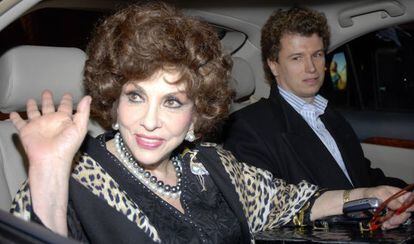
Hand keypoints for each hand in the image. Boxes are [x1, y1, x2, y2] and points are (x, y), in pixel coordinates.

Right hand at [9, 90, 90, 235]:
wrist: (50, 159)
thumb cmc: (67, 145)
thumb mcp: (80, 127)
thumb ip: (83, 112)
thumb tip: (88, 97)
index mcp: (64, 120)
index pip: (66, 107)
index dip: (66, 101)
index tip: (67, 95)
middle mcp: (51, 121)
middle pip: (49, 107)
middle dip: (48, 100)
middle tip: (46, 92)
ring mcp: (38, 125)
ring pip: (34, 113)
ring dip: (32, 107)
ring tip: (31, 100)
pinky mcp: (26, 130)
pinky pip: (19, 123)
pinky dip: (15, 118)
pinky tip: (13, 114)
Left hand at [364, 185, 412, 229]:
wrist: (362, 201)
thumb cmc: (371, 193)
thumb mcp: (379, 193)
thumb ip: (390, 199)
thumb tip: (399, 206)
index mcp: (400, 194)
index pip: (411, 200)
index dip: (411, 206)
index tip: (406, 211)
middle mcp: (400, 203)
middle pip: (407, 212)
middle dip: (399, 218)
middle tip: (391, 221)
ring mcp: (396, 211)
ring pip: (401, 219)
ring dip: (393, 223)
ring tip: (385, 224)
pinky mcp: (391, 217)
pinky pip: (394, 224)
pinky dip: (389, 225)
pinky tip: (384, 225)